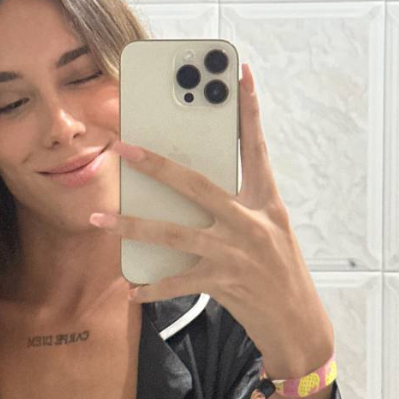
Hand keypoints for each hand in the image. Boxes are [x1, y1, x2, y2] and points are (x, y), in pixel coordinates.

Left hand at [89, 62, 333, 378]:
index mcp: (266, 201)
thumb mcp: (268, 229)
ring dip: (131, 225)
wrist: (299, 324)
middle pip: (196, 184)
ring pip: (173, 233)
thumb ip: (235, 204)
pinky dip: (150, 287)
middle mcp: (252, 222)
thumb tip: (187, 186)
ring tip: (99, 217)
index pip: (256, 147)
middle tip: (122, 147)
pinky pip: (177, 281)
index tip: (240, 74)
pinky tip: (128, 288)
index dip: (249, 109)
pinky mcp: (224, 284)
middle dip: (156, 164)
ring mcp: (237, 254)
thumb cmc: (280, 271)